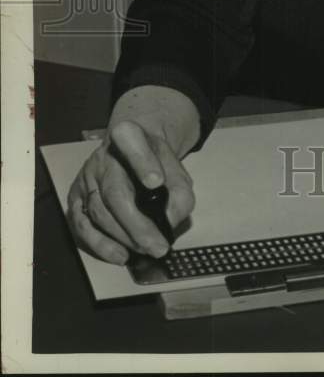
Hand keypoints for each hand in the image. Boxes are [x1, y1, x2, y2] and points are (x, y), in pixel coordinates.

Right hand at [67, 87, 199, 264]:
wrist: (134, 154)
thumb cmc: (155, 164)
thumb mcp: (176, 169)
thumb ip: (179, 192)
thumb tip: (169, 220)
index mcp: (129, 137)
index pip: (131, 140)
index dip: (142, 161)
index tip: (156, 181)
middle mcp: (103, 156)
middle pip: (114, 191)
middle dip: (137, 224)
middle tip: (158, 245)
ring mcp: (86, 178)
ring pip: (99, 212)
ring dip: (124, 238)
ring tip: (147, 250)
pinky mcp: (76, 198)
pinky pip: (82, 226)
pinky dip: (101, 245)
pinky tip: (120, 254)